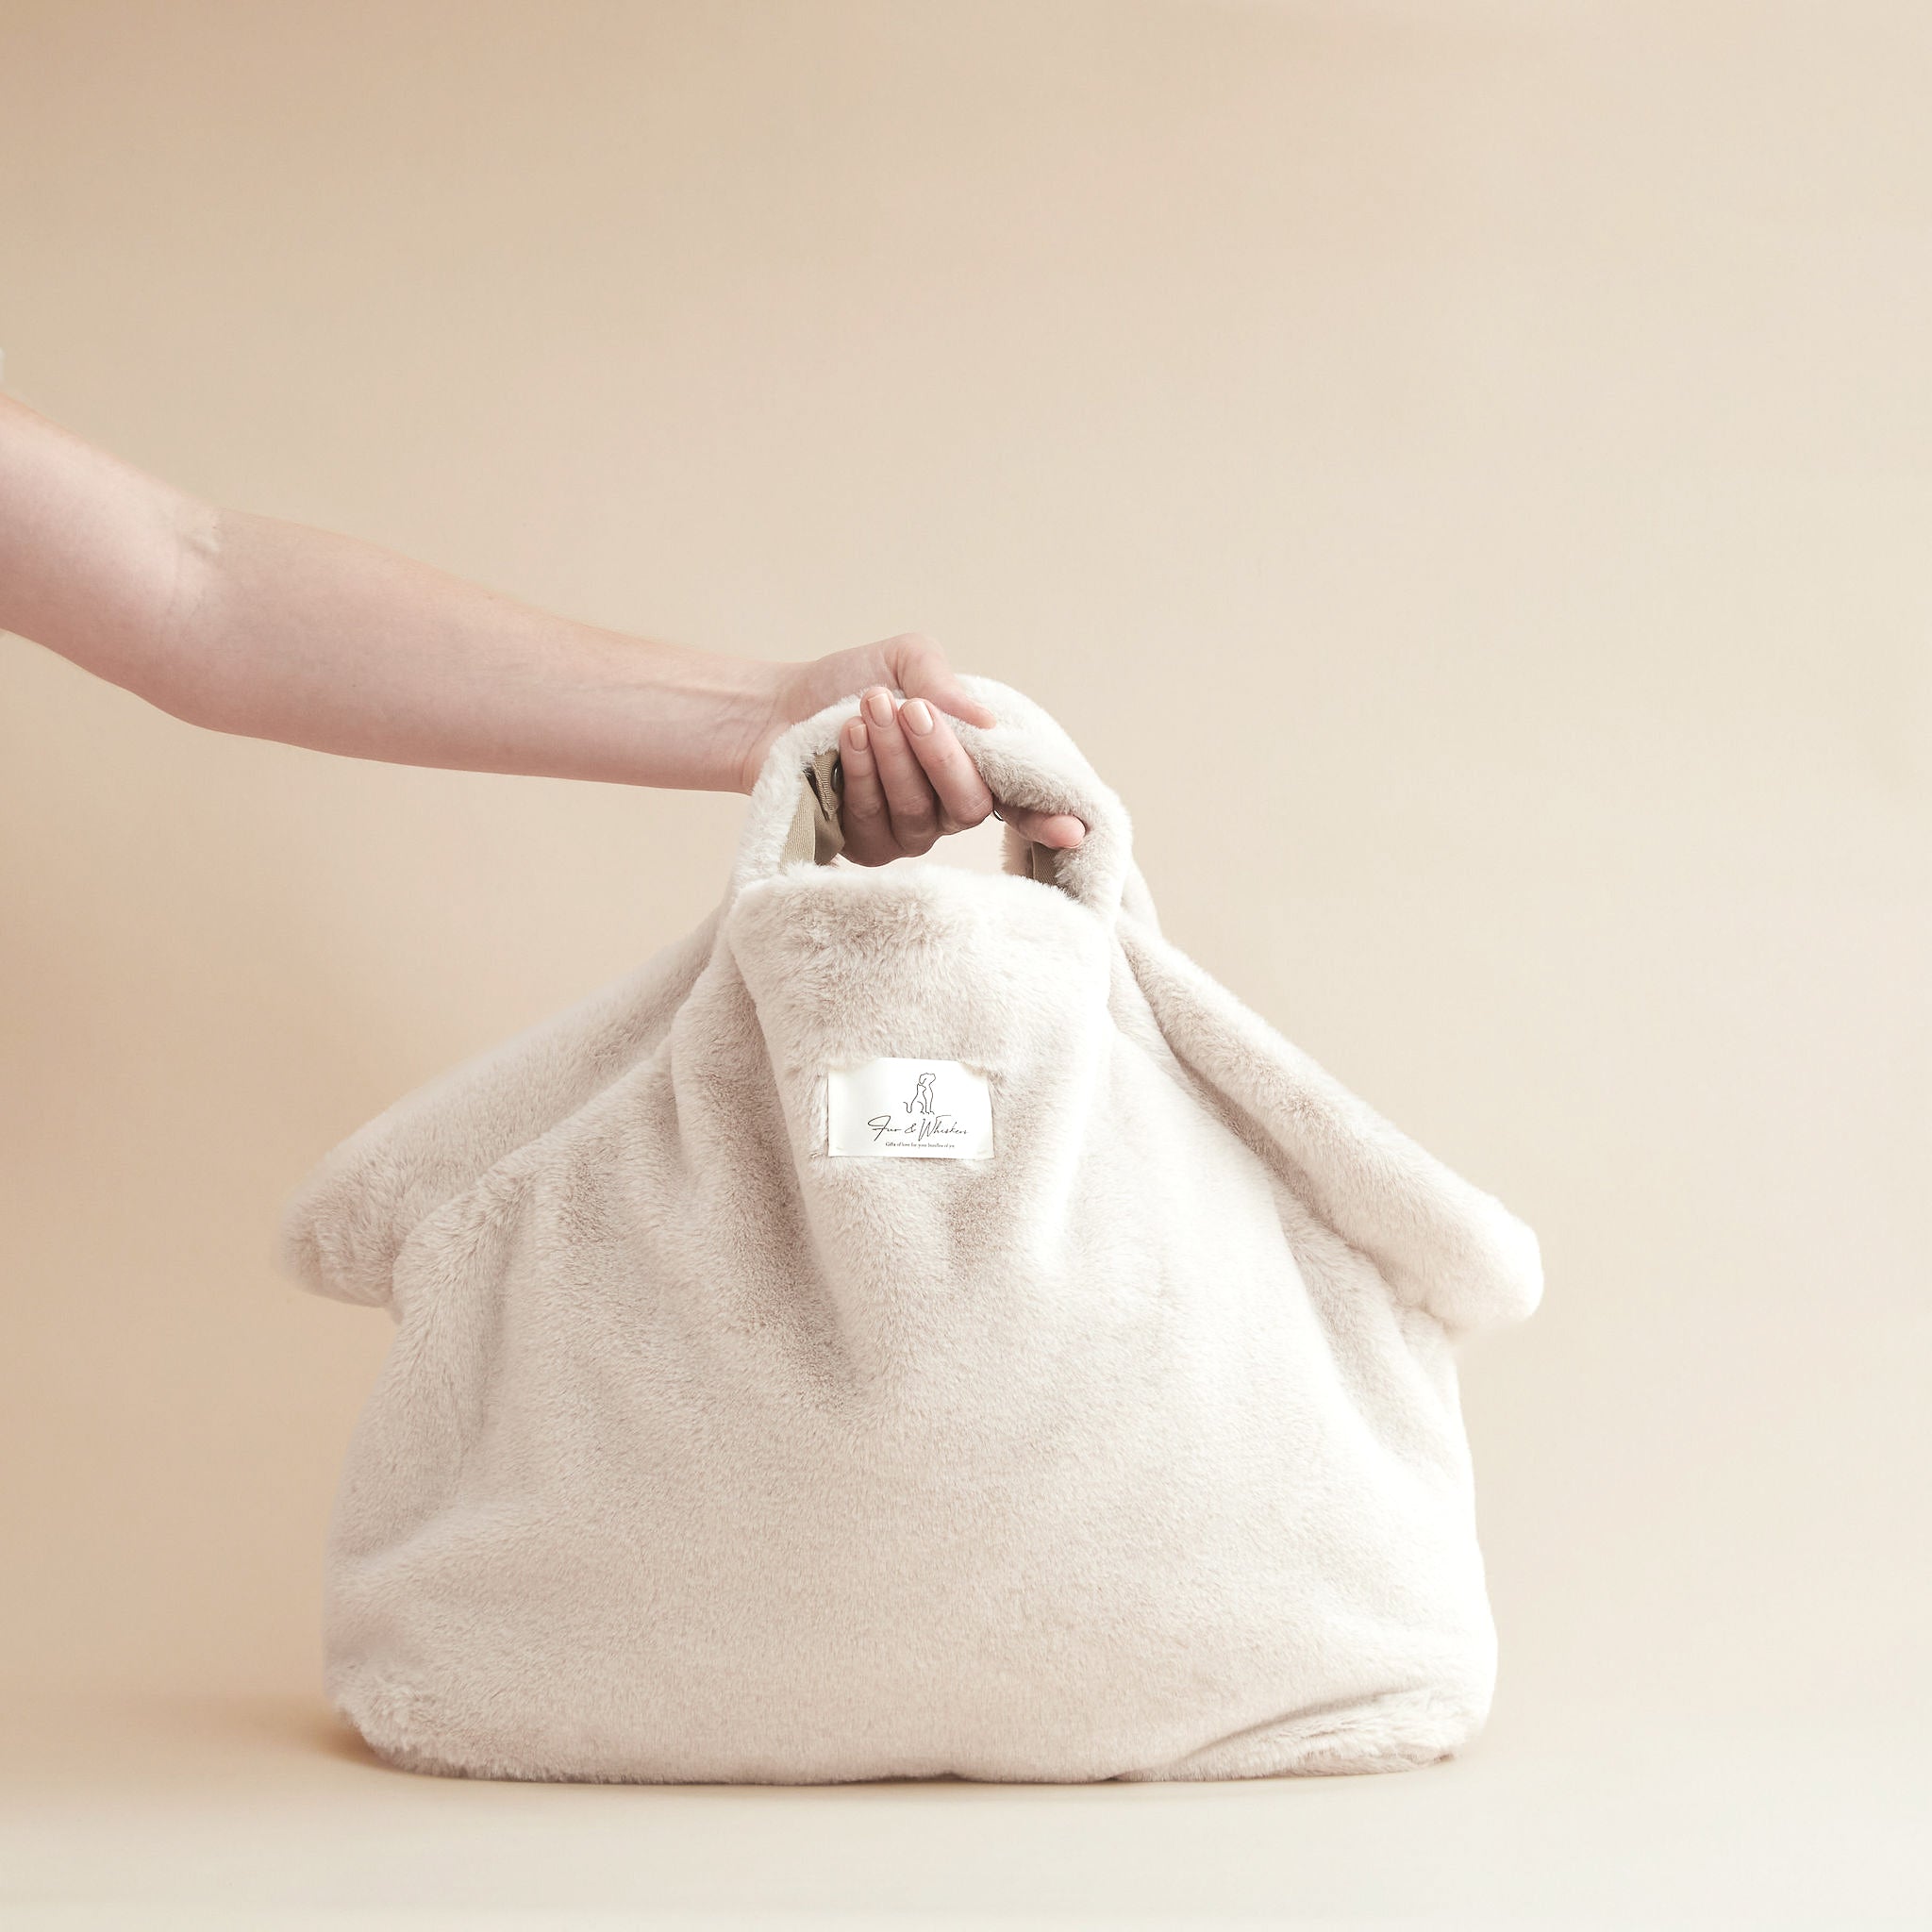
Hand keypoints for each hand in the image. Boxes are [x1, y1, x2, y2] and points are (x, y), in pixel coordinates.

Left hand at [746, 633, 1086, 866]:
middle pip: (970, 804)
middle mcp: (950, 808)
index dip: (1049, 819)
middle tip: (908, 707)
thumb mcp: (904, 660)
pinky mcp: (865, 848)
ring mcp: (909, 834)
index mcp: (974, 765)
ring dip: (893, 756)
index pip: (1022, 803)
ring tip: (866, 707)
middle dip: (940, 754)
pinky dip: (862, 774)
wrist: (778, 707)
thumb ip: (943, 683)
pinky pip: (875, 821)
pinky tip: (845, 738)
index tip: (1073, 830)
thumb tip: (984, 723)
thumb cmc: (850, 683)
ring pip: (920, 812)